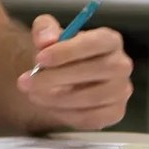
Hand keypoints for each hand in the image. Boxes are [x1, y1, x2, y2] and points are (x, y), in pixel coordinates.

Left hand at [16, 15, 132, 129]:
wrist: (64, 81)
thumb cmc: (60, 55)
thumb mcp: (49, 36)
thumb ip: (45, 30)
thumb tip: (46, 40)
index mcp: (110, 40)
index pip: (97, 42)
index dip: (68, 51)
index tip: (41, 58)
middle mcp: (121, 64)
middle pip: (96, 70)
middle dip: (57, 77)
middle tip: (27, 81)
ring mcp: (121, 90)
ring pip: (92, 97)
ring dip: (58, 98)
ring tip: (33, 94)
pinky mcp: (115, 112)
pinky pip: (92, 118)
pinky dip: (66, 114)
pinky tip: (49, 106)